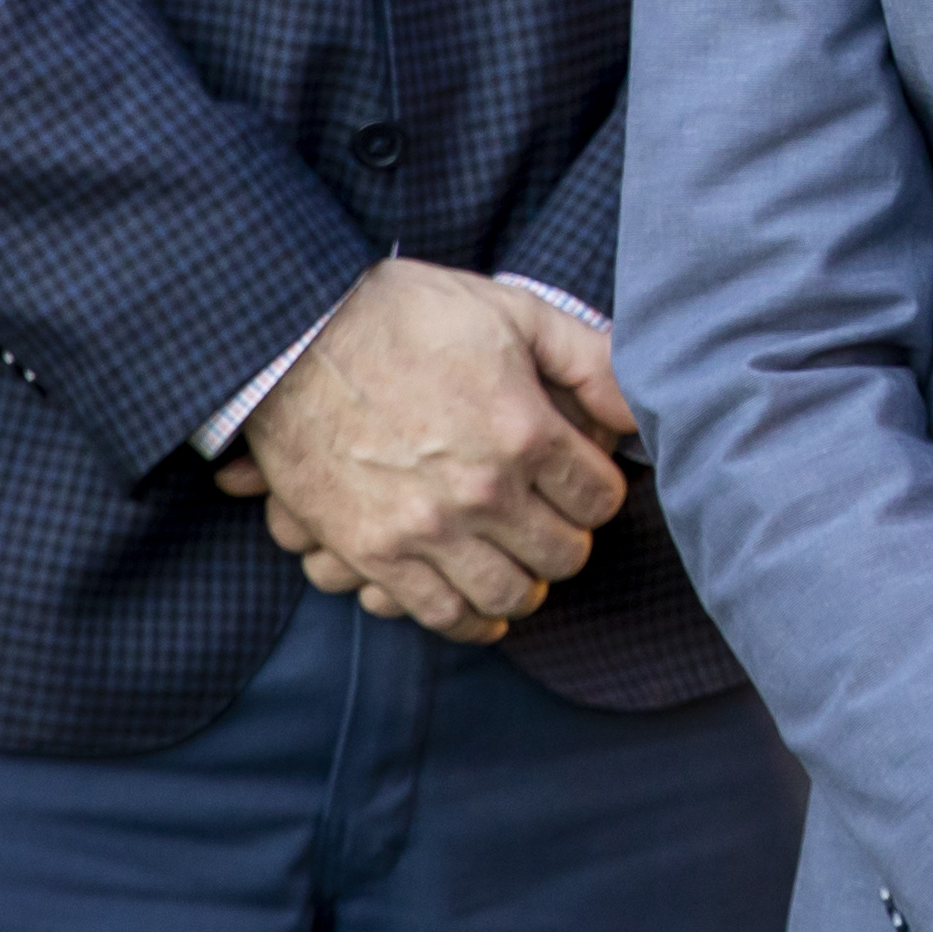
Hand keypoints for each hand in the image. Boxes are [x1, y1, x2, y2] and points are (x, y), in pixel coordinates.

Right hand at [211, 265, 633, 640]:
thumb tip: (640, 412)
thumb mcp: (511, 311)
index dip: (599, 489)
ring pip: (511, 595)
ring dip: (527, 584)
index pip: (600, 498)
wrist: (292, 335)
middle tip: (555, 521)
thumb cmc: (405, 314)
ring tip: (523, 565)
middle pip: (563, 554)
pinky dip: (473, 620)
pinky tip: (482, 606)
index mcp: (523, 430)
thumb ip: (589, 359)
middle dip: (568, 538)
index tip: (582, 481)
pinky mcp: (374, 554)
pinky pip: (442, 615)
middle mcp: (482, 491)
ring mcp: (426, 529)